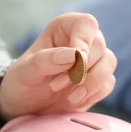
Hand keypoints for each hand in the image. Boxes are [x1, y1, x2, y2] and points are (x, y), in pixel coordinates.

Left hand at [0, 12, 116, 120]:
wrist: (25, 107)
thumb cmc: (22, 82)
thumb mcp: (25, 72)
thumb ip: (45, 60)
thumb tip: (75, 55)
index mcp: (64, 29)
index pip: (86, 24)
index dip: (84, 41)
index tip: (76, 60)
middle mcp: (82, 42)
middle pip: (99, 46)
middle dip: (80, 70)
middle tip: (56, 85)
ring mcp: (92, 62)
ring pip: (108, 64)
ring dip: (90, 83)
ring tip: (68, 97)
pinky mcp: (97, 82)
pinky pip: (108, 84)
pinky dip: (93, 94)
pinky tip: (73, 101)